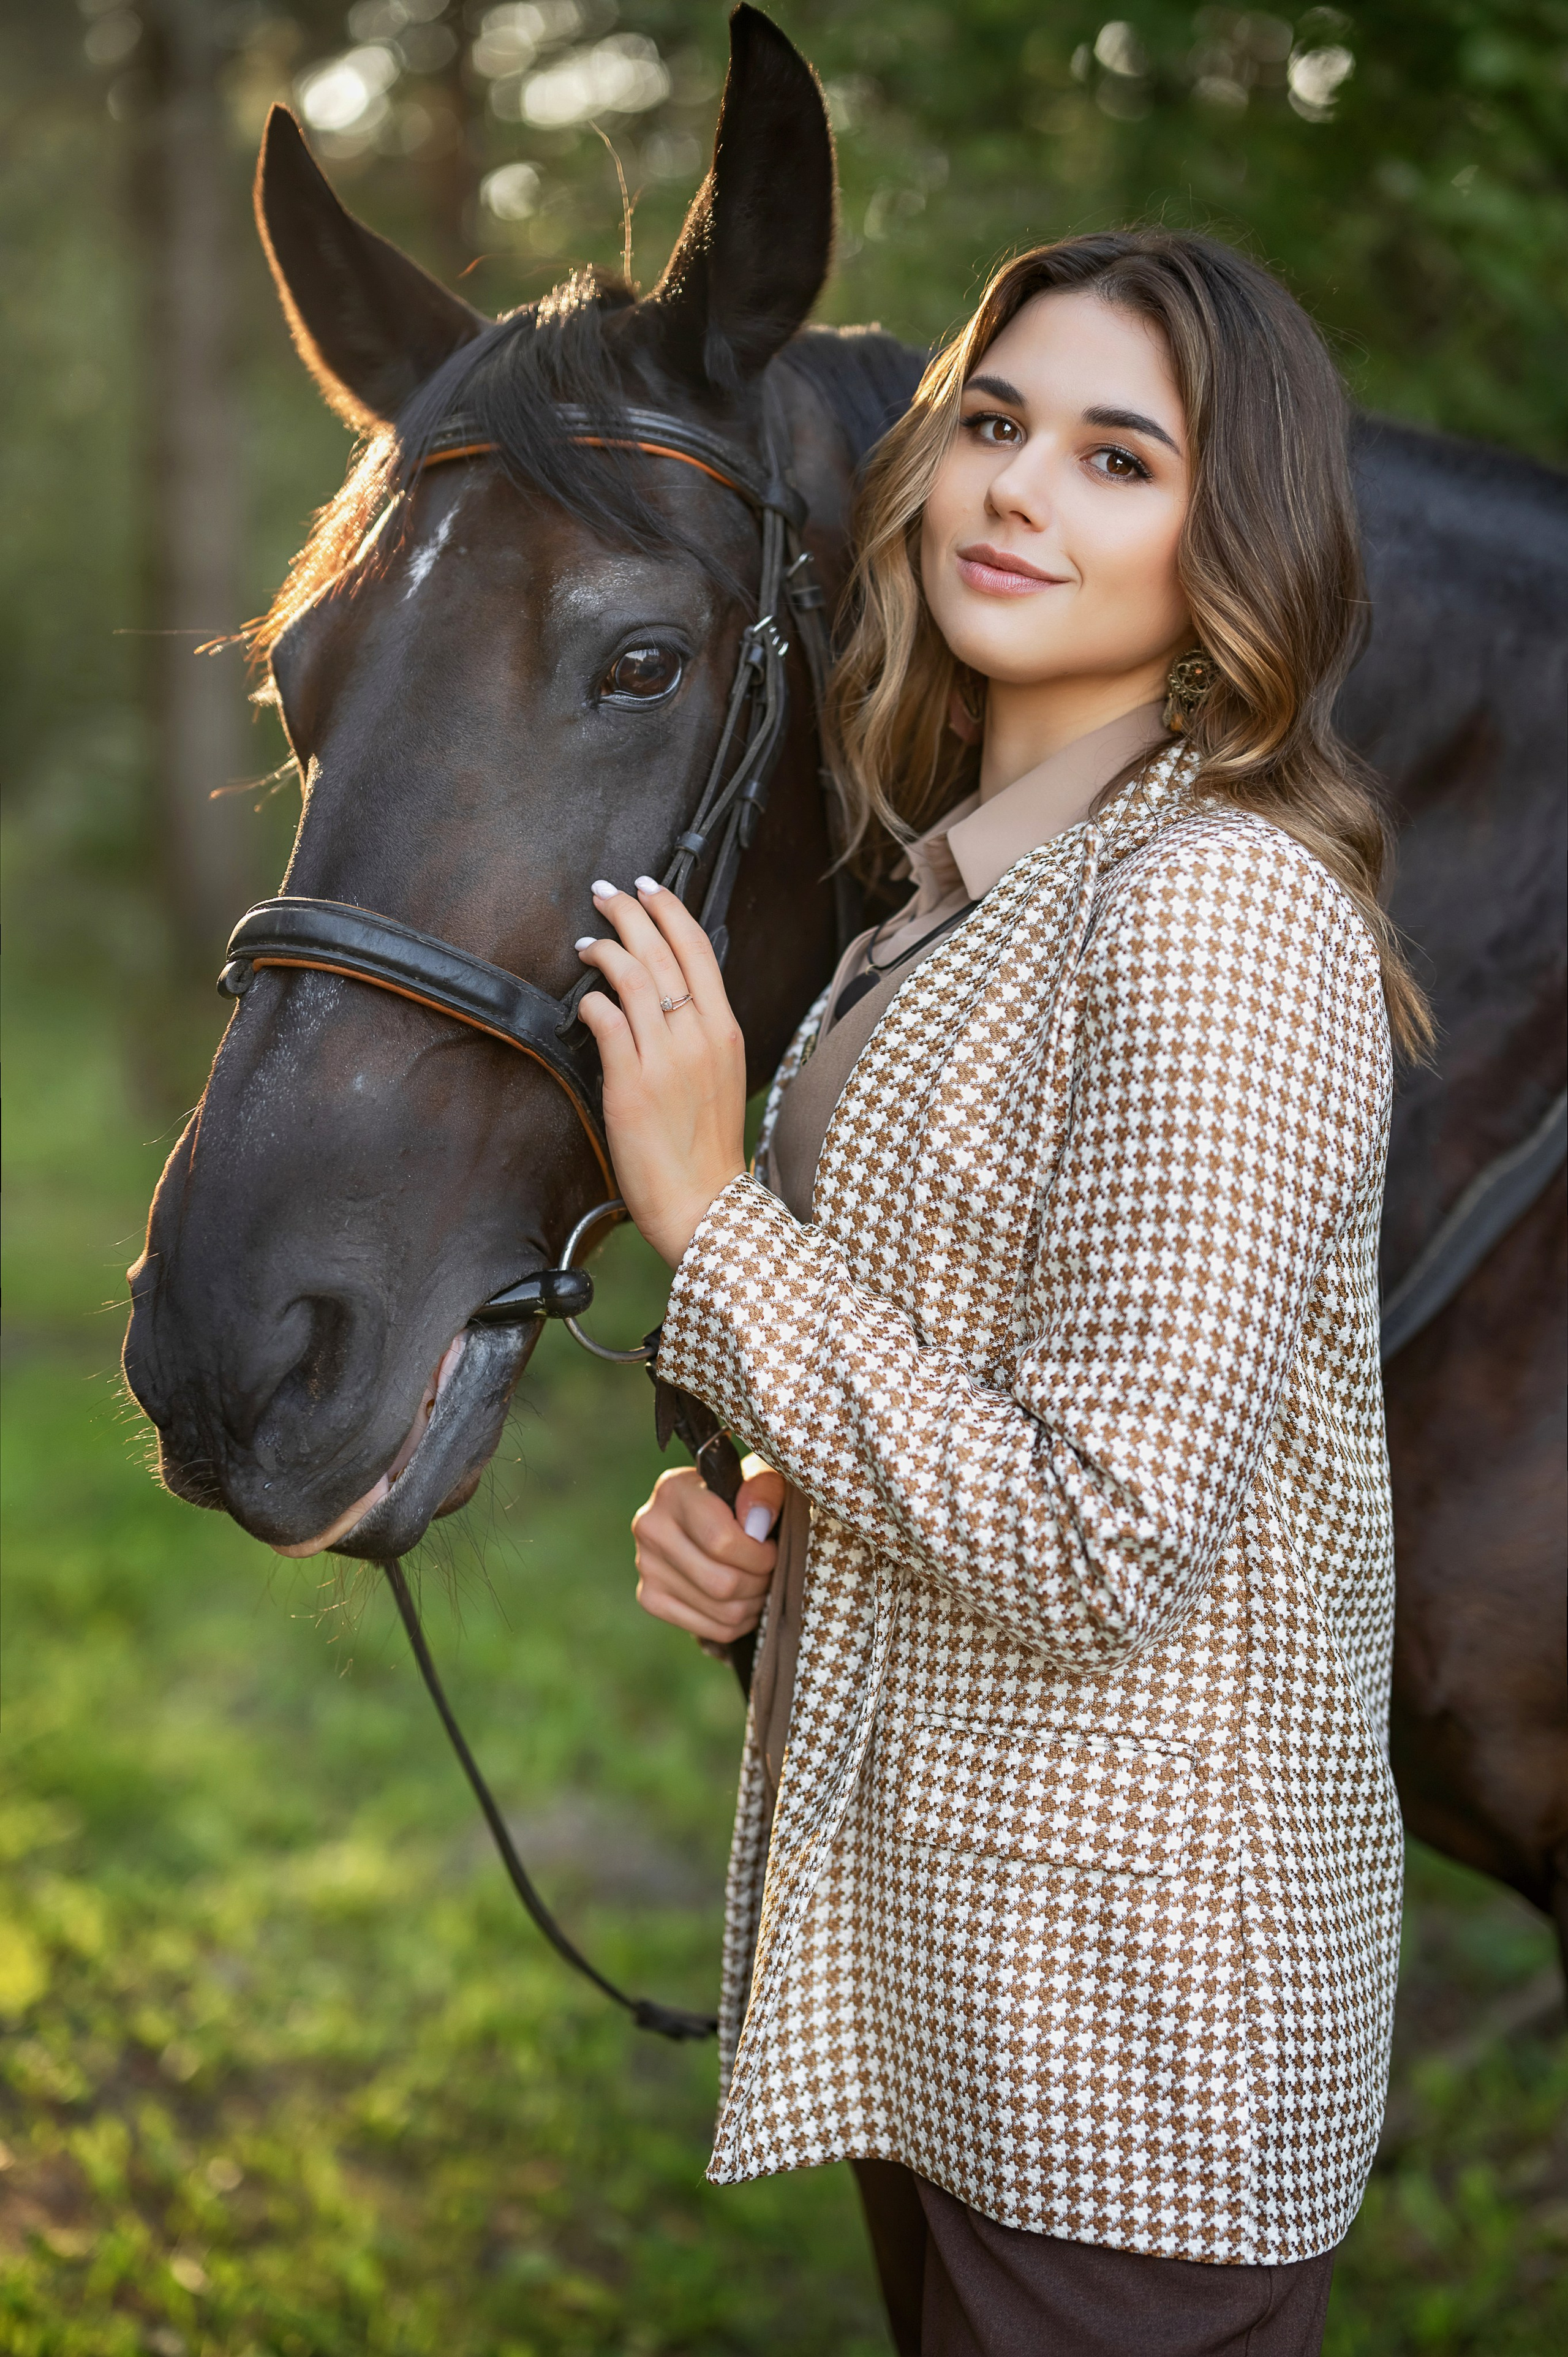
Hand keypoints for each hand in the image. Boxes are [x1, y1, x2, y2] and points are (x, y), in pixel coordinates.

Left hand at [574, 877, 747, 1266]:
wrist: (707, 1207)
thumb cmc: (708, 1150)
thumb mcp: (720, 1078)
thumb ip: (700, 1036)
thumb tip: (672, 1001)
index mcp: (726, 1030)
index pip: (699, 949)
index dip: (670, 910)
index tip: (649, 888)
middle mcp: (700, 1035)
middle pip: (663, 950)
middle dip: (629, 911)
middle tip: (604, 892)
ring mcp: (667, 1058)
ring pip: (633, 976)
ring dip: (603, 948)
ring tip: (585, 941)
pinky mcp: (632, 1085)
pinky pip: (607, 1021)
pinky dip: (591, 1001)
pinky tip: (583, 1000)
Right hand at [630, 1461, 785, 1646]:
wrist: (713, 1513)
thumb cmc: (744, 1495)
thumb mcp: (763, 1476)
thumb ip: (765, 1488)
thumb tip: (756, 1521)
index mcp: (674, 1490)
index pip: (721, 1542)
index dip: (759, 1555)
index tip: (770, 1546)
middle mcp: (650, 1526)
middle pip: (722, 1583)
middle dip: (760, 1582)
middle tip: (769, 1570)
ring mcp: (646, 1566)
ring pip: (721, 1611)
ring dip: (753, 1603)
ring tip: (758, 1583)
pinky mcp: (650, 1598)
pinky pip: (710, 1630)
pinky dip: (738, 1623)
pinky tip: (742, 1600)